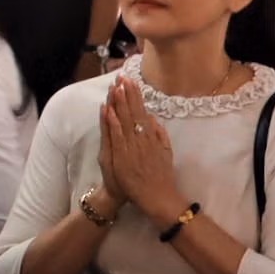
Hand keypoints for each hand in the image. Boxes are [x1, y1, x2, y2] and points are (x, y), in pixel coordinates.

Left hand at [100, 77, 183, 228]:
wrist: (157, 197)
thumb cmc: (160, 176)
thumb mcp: (165, 152)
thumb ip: (159, 134)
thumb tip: (152, 117)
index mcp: (151, 137)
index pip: (141, 111)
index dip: (135, 96)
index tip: (131, 81)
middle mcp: (142, 139)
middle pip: (132, 112)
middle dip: (126, 94)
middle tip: (121, 77)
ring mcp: (132, 147)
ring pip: (124, 121)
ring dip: (119, 103)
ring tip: (115, 87)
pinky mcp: (123, 156)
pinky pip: (117, 136)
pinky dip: (112, 122)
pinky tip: (109, 110)